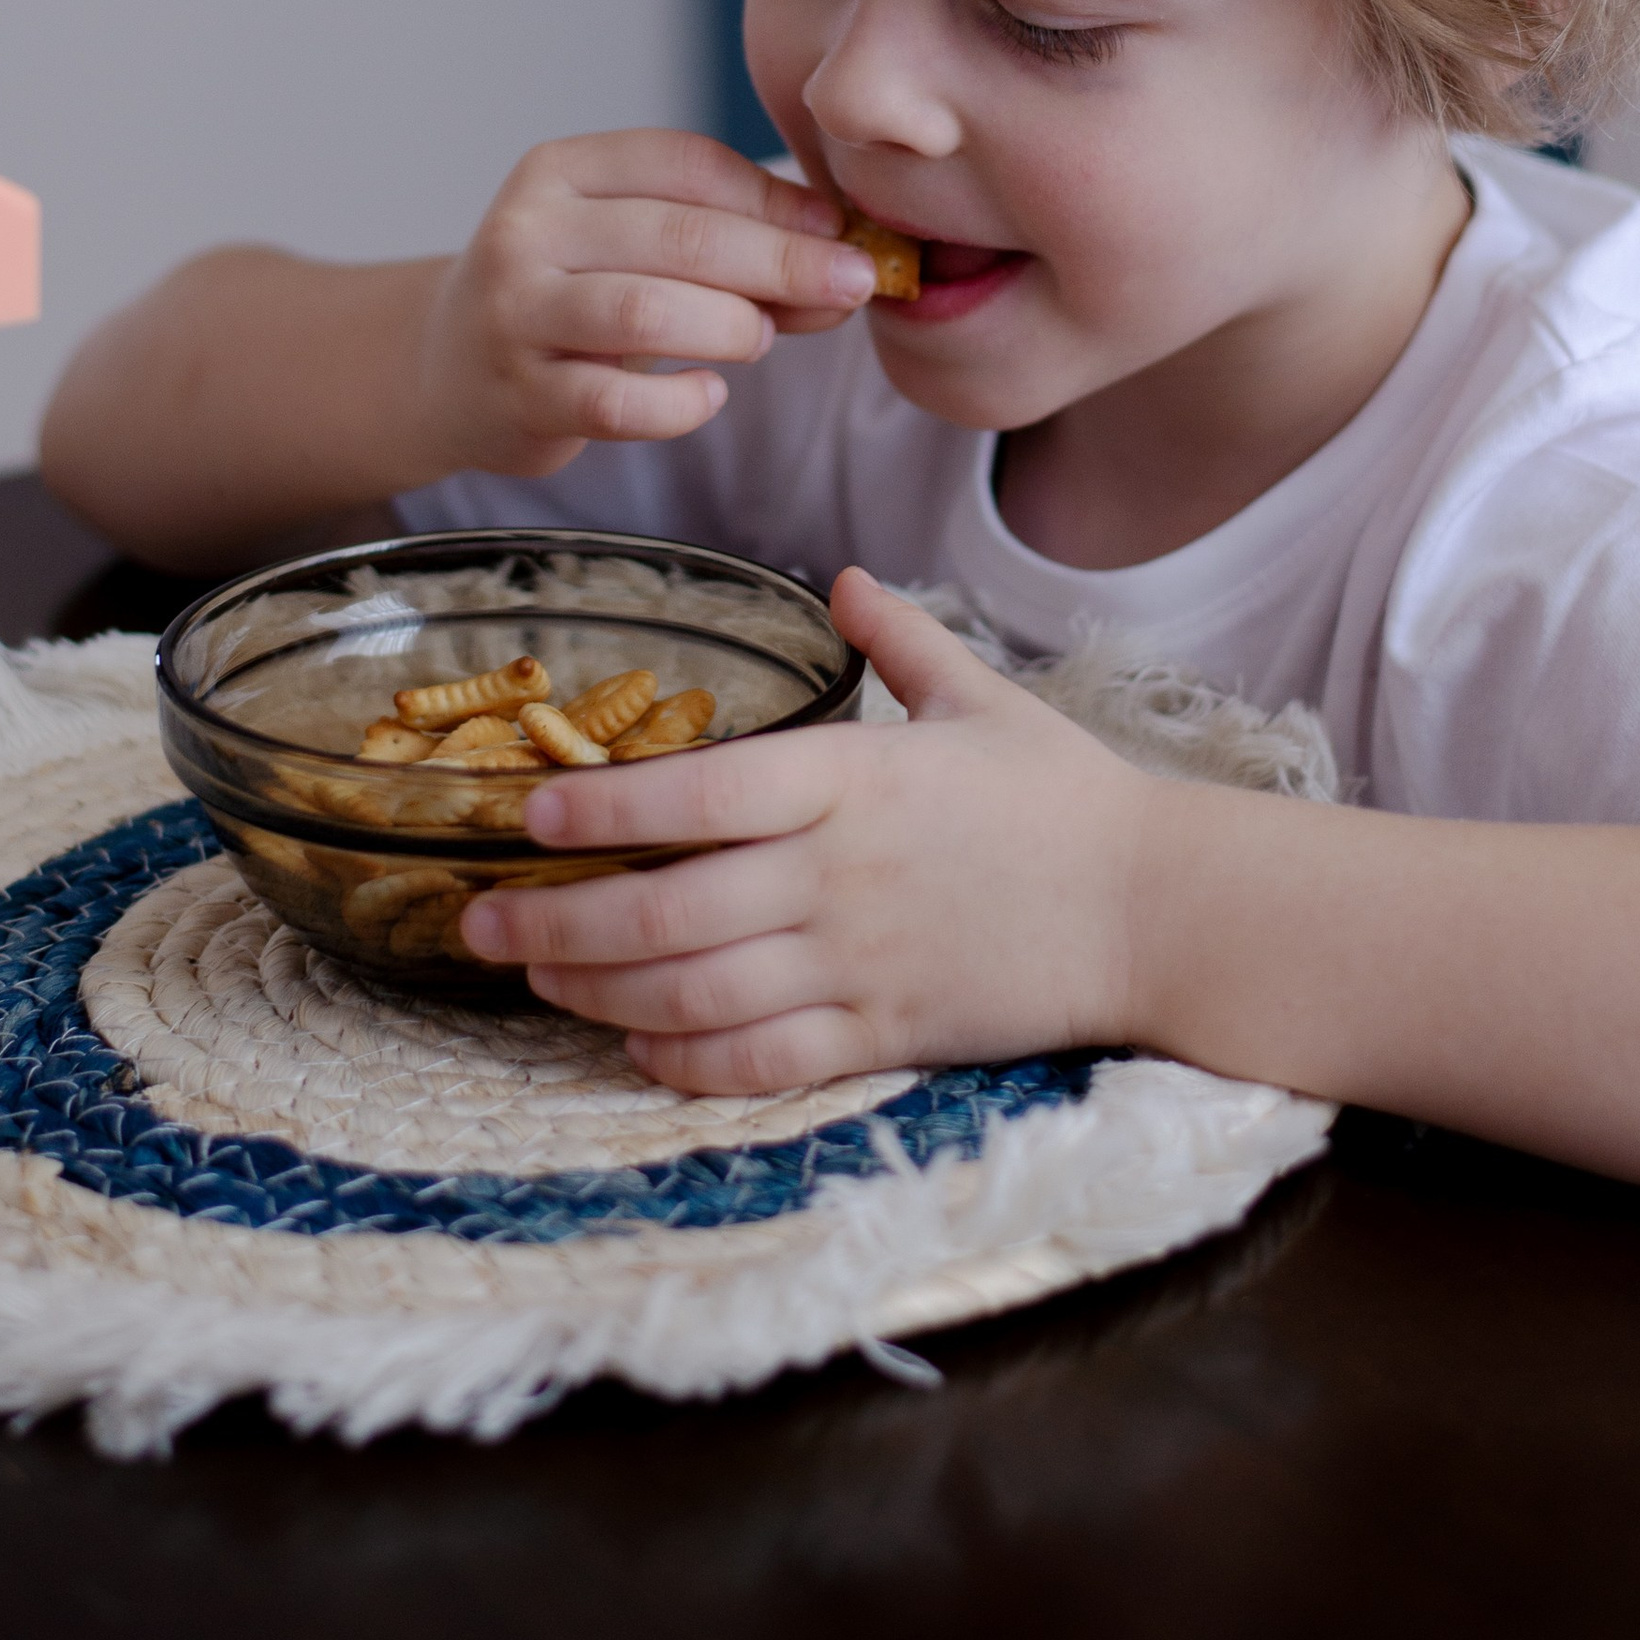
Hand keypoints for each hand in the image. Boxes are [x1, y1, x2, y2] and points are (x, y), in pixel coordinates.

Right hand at [412, 129, 877, 480]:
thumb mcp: (629, 244)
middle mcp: (527, 231)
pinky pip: (617, 404)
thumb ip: (730, 244)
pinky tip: (707, 394)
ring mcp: (515, 314)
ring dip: (732, 326)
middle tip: (852, 284)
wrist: (445, 369)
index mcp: (560, 170)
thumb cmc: (569, 296)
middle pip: (680, 236)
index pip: (685, 165)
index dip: (774, 197)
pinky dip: (681, 403)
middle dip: (783, 262)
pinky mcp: (518, 395)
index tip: (839, 229)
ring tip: (761, 339)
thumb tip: (847, 266)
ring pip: (647, 311)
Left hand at [459, 570, 1153, 1089]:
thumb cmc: (1065, 796)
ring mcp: (859, 962)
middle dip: (557, 920)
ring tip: (537, 977)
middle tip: (482, 918)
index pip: (699, 794)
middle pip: (667, 909)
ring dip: (598, 990)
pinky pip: (760, 1060)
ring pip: (693, 993)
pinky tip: (636, 1045)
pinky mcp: (884, 1034)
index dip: (601, 808)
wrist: (1157, 908)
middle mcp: (841, 876)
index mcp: (855, 779)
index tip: (527, 813)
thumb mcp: (982, 697)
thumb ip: (901, 639)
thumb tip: (843, 579)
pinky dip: (684, 1060)